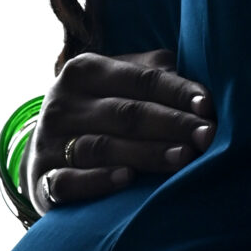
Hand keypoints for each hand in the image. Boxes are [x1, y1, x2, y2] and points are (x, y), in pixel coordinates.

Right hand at [26, 48, 214, 211]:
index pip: (141, 79)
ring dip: (146, 153)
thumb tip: (200, 92)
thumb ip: (155, 77)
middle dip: (171, 124)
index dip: (177, 92)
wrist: (48, 150)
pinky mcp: (42, 178)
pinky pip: (68, 181)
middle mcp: (63, 102)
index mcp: (85, 70)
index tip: (208, 106)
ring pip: (103, 146)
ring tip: (183, 158)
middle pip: (126, 113)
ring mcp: (49, 141)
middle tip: (207, 136)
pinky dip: (98, 181)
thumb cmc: (101, 112)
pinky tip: (127, 179)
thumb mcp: (120, 85)